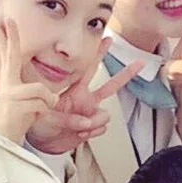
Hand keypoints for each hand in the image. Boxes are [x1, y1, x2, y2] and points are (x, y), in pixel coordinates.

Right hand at [0, 20, 60, 144]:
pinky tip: (35, 117)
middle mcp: (6, 86)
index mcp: (8, 84)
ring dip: (48, 102)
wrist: (2, 144)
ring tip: (41, 110)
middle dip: (12, 38)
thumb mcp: (25, 106)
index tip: (6, 22)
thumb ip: (35, 95)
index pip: (9, 57)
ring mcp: (9, 95)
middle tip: (7, 19)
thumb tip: (51, 94)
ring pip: (41, 90)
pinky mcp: (15, 105)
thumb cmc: (14, 126)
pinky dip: (45, 110)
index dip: (9, 39)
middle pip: (12, 57)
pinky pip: (41, 102)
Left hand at [28, 37, 142, 154]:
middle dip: (125, 74)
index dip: (99, 54)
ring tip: (79, 127)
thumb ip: (69, 119)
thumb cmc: (41, 124)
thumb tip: (87, 122)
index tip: (107, 39)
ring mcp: (91, 114)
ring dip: (94, 123)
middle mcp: (86, 100)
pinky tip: (80, 133)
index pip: (88, 69)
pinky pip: (101, 129)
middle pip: (110, 86)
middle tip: (139, 63)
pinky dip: (92, 133)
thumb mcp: (49, 116)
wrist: (43, 143)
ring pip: (105, 116)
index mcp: (75, 90)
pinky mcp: (93, 128)